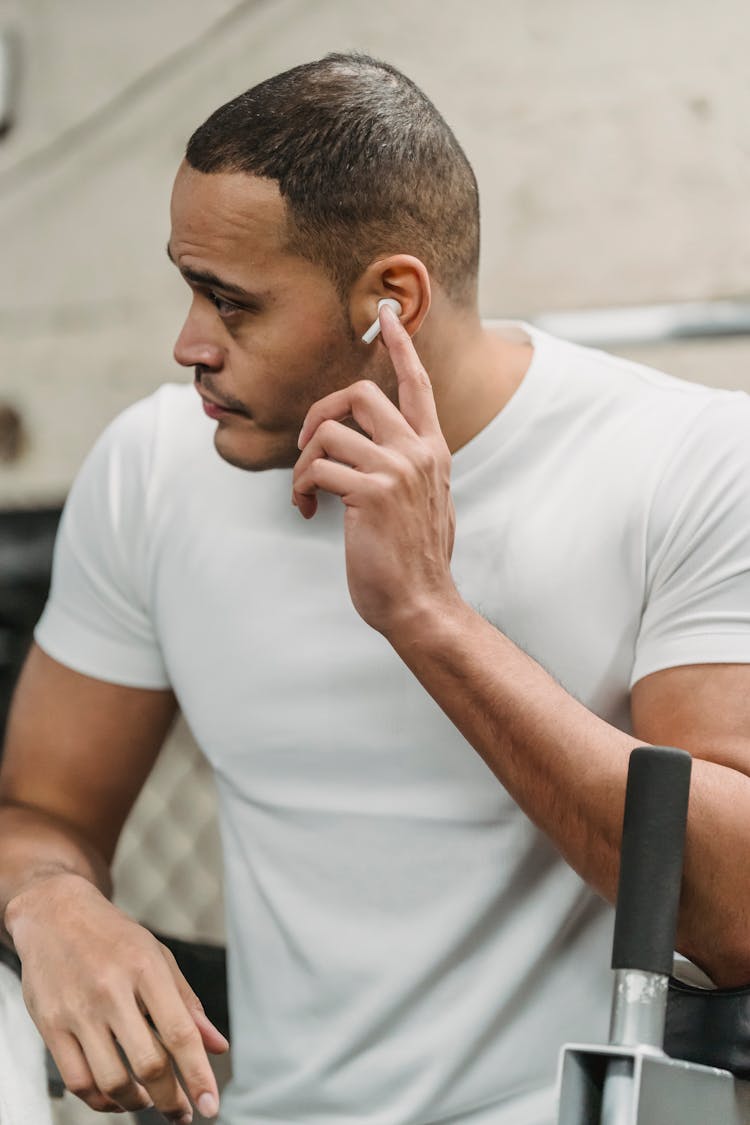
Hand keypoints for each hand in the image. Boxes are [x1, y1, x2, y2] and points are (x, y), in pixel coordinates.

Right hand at [6, 872, 227, 1120]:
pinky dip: (100, 1100)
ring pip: (111, 1080)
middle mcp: (112, 990)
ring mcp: (78, 1010)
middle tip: (180, 1112)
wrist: (55, 913)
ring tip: (147, 1101)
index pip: (179, 1032)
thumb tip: (218, 1046)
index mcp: (147, 968)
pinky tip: (115, 1097)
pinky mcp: (50, 1025)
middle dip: (170, 1099)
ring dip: (135, 1103)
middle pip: (148, 1064)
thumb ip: (188, 1004)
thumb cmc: (115, 938)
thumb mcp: (158, 957)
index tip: (210, 1106)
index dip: (198, 1075)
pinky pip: (77, 1081)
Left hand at [293, 305, 457, 635]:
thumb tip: (383, 455)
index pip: (418, 384)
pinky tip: (306, 512)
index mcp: (432, 450)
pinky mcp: (371, 492)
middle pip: (358, 392)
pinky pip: (316, 468)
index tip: (385, 313)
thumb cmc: (415, 561)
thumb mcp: (427, 503)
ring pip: (328, 432)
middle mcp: (418, 451)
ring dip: (303, 463)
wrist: (421, 604)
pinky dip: (300, 488)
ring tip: (306, 495)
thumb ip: (411, 469)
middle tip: (306, 445)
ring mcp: (396, 469)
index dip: (400, 345)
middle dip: (318, 413)